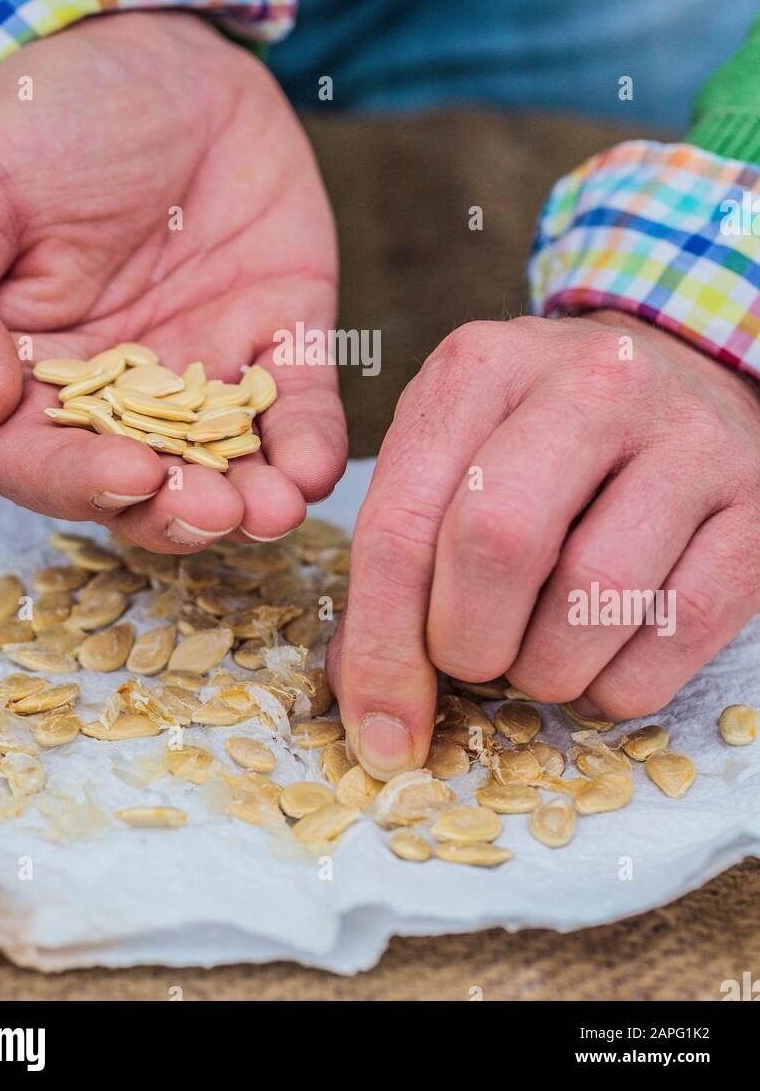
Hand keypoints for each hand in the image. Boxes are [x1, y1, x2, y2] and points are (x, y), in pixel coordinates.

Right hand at [0, 11, 345, 547]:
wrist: (164, 55)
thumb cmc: (47, 116)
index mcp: (25, 368)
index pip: (36, 456)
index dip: (78, 480)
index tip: (129, 476)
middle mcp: (114, 392)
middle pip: (139, 482)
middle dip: (179, 510)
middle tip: (220, 513)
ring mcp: (200, 370)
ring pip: (222, 464)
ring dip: (251, 499)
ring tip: (276, 508)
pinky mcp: (277, 340)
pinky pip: (296, 407)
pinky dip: (309, 443)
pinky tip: (315, 465)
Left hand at [330, 311, 759, 777]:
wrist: (682, 378)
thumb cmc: (543, 434)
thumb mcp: (455, 452)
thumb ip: (399, 554)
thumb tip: (371, 699)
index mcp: (484, 365)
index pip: (402, 518)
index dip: (379, 641)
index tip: (379, 726)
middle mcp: (591, 383)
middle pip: (498, 543)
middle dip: (467, 644)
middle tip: (473, 660)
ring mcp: (687, 439)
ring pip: (595, 595)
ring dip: (548, 670)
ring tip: (539, 658)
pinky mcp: (756, 504)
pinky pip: (681, 629)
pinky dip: (623, 683)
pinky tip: (601, 664)